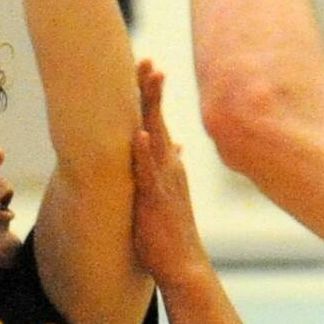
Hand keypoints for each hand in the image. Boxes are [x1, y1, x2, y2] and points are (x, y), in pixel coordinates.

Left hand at [131, 61, 214, 290]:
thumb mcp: (168, 192)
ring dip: (152, 108)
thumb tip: (176, 146)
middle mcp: (168, 165)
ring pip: (157, 136)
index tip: (145, 66)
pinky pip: (150, 173)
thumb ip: (167, 167)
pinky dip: (145, 153)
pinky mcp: (157, 200)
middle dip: (151, 89)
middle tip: (146, 59)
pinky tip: (139, 135)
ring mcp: (165, 180)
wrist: (184, 265)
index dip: (150, 94)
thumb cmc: (170, 231)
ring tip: (150, 80)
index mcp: (167, 163)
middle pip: (157, 119)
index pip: (156, 121)